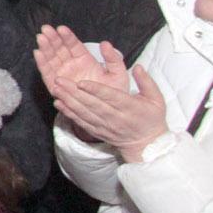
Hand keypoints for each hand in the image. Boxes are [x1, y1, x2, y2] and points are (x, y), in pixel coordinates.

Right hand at [34, 25, 128, 99]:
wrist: (108, 113)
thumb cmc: (113, 94)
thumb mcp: (118, 74)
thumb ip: (113, 59)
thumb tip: (105, 43)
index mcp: (85, 61)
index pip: (74, 46)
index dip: (67, 37)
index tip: (61, 28)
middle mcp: (72, 66)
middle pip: (60, 49)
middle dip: (52, 39)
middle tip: (46, 29)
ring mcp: (63, 75)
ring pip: (52, 59)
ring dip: (45, 48)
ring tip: (41, 37)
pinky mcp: (56, 86)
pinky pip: (48, 74)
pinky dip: (42, 64)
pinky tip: (38, 53)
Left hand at [53, 64, 168, 162]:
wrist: (147, 145)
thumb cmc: (151, 118)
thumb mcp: (156, 99)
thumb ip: (146, 82)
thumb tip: (137, 67)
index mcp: (130, 108)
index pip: (111, 97)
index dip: (96, 90)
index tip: (82, 82)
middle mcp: (116, 118)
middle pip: (92, 104)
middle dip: (74, 92)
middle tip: (60, 80)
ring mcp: (105, 126)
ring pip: (84, 113)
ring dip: (68, 101)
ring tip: (56, 88)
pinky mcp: (98, 132)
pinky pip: (81, 122)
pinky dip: (69, 113)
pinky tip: (59, 103)